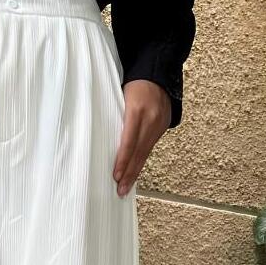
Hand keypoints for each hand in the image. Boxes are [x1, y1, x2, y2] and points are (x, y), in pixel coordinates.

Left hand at [112, 80, 171, 197]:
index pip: (129, 141)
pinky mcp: (163, 127)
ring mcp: (159, 124)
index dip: (123, 160)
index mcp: (137, 110)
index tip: (116, 176)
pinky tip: (134, 172)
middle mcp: (151, 119)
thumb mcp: (119, 96)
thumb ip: (114, 116)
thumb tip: (102, 139)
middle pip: (138, 152)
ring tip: (126, 187)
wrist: (159, 73)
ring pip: (145, 153)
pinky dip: (140, 160)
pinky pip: (149, 148)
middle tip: (121, 191)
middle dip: (129, 173)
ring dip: (135, 171)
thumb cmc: (133, 84)